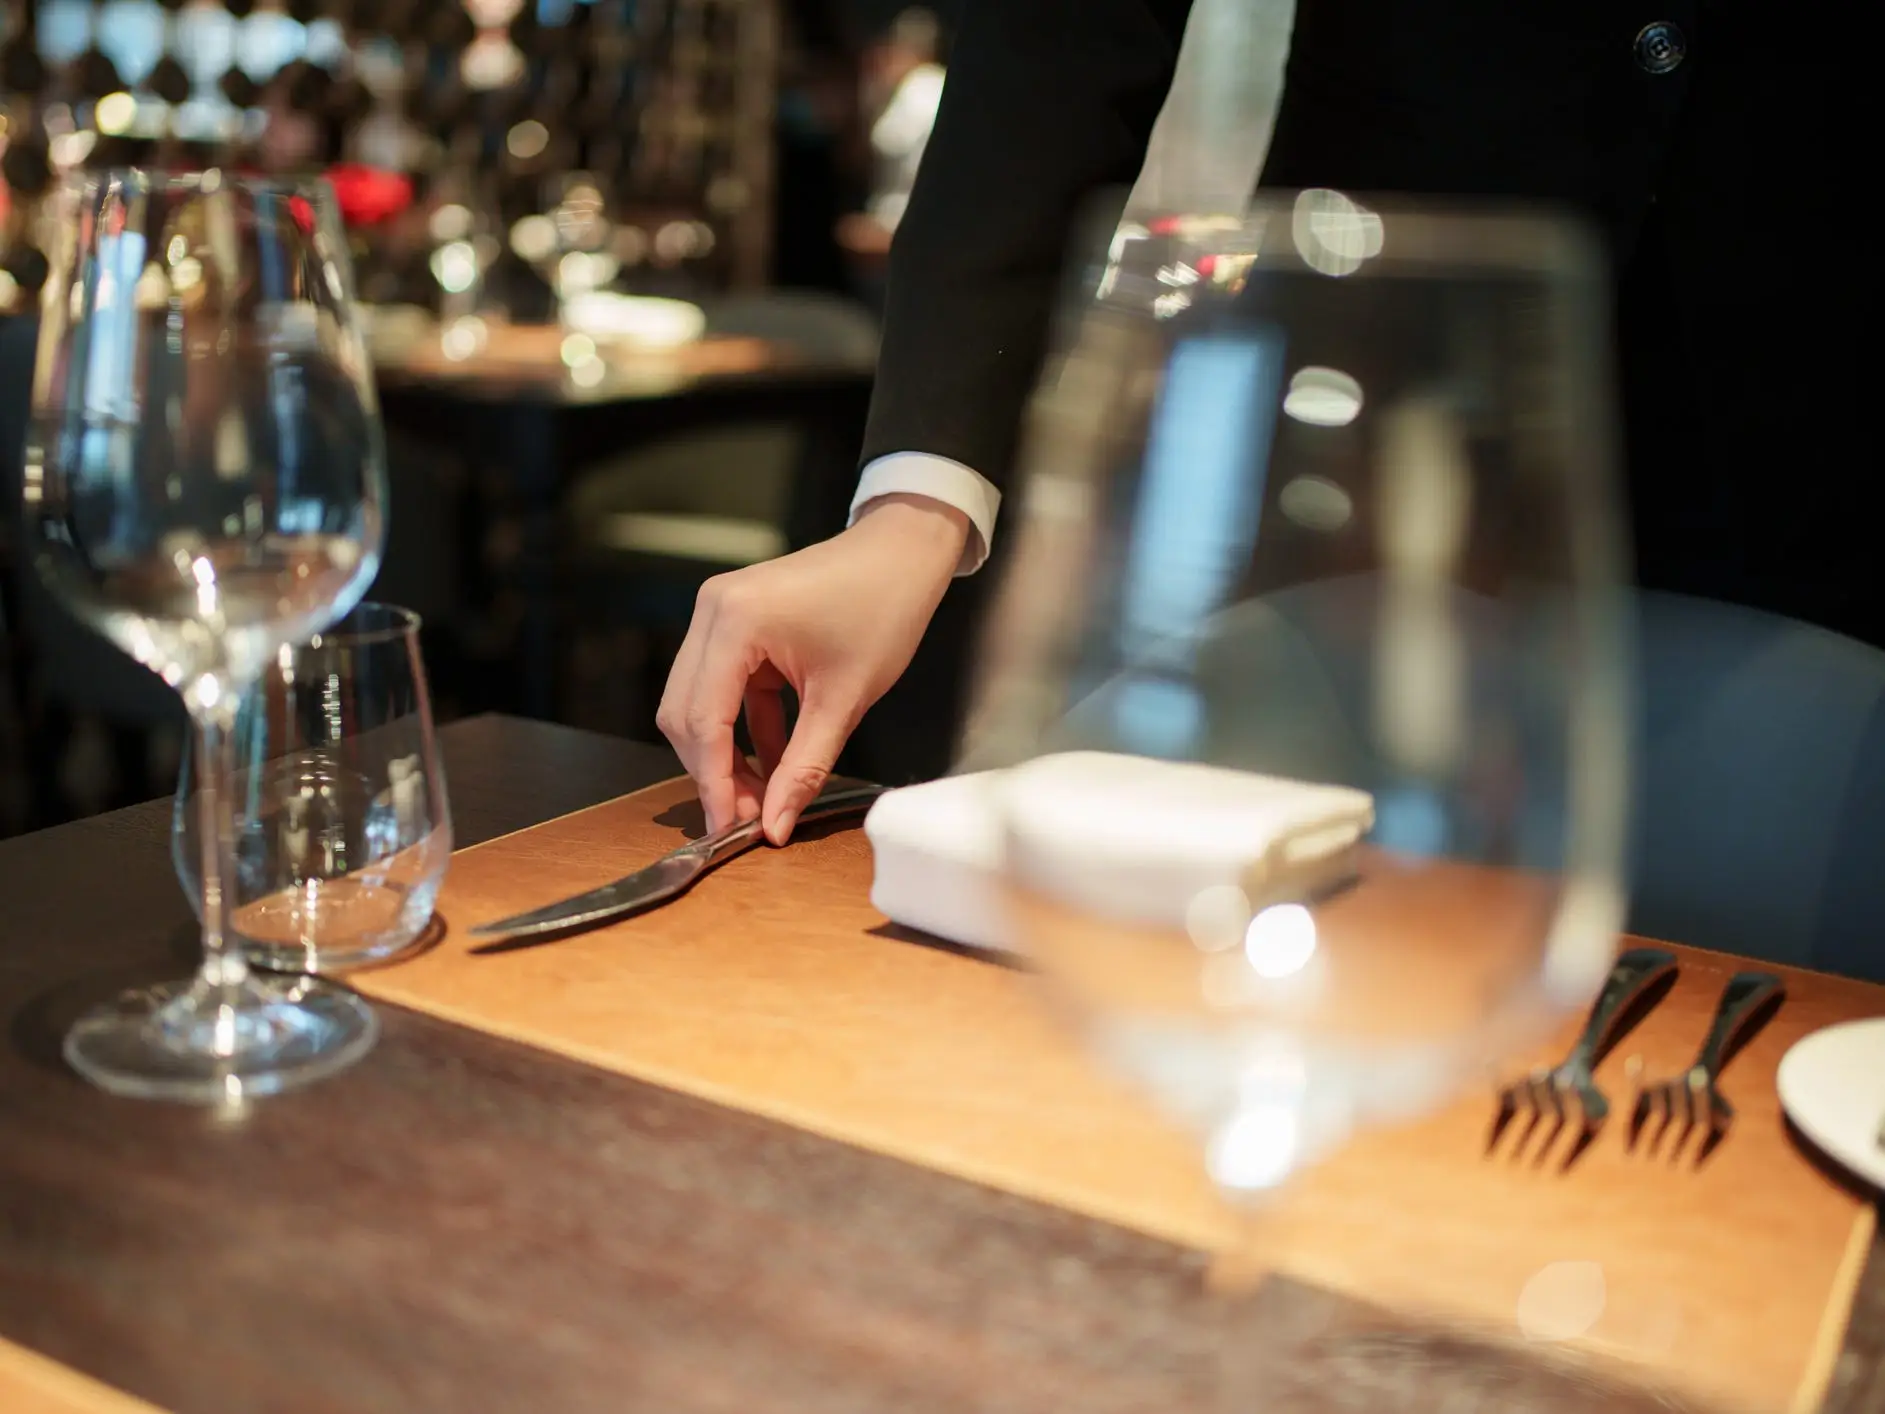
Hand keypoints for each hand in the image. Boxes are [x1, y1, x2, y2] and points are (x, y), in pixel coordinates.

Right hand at [657, 494, 969, 842]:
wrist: (903, 554)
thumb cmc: (884, 608)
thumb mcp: (845, 700)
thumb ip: (804, 768)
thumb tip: (774, 825)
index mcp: (735, 621)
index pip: (704, 721)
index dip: (713, 783)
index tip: (729, 829)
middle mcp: (713, 611)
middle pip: (685, 713)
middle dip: (712, 771)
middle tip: (748, 818)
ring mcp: (719, 612)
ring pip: (698, 703)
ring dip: (725, 753)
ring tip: (762, 797)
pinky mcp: (736, 621)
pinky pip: (724, 687)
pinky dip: (744, 727)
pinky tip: (773, 763)